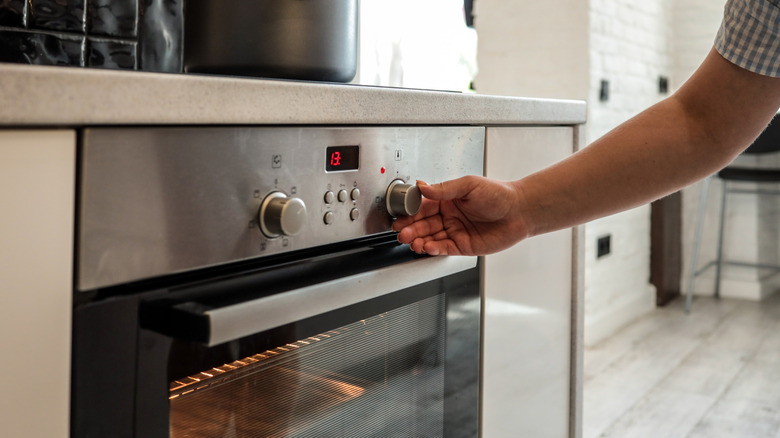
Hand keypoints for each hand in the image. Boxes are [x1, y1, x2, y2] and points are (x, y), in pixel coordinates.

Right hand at [392, 176, 529, 255]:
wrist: (520, 211)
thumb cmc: (499, 194)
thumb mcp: (468, 185)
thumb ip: (444, 188)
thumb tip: (422, 186)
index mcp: (448, 200)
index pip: (423, 206)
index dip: (410, 212)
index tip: (400, 216)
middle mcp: (449, 216)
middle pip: (423, 224)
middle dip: (411, 229)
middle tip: (401, 232)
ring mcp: (455, 232)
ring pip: (430, 237)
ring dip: (419, 240)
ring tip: (411, 241)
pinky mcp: (463, 246)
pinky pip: (444, 249)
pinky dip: (433, 249)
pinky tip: (426, 247)